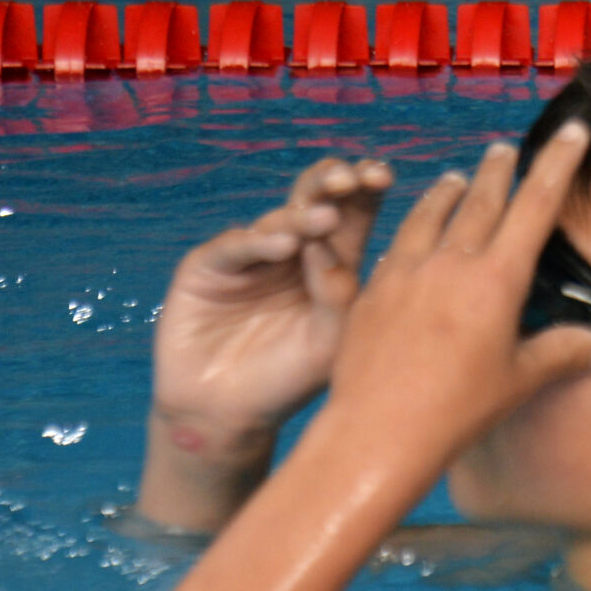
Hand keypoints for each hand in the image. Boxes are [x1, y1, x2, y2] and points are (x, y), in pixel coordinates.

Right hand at [137, 157, 394, 531]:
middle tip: (352, 178)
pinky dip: (259, 241)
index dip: (367, 188)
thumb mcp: (330, 340)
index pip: (354, 212)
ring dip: (304, 214)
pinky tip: (283, 243)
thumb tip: (331, 242)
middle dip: (335, 182)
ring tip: (324, 218)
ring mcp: (249, 255)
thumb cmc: (289, 379)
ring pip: (278, 217)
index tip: (383, 175)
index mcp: (332, 261)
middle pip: (316, 199)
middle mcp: (293, 249)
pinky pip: (234, 245)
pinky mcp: (207, 268)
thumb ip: (339, 293)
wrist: (228, 415)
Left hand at [319, 124, 590, 474]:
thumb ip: (566, 353)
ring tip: (457, 178)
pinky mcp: (371, 291)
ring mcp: (405, 272)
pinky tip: (411, 233)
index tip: (572, 131)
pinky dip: (411, 230)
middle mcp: (450, 263)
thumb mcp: (519, 380)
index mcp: (496, 279)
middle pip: (481, 200)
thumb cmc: (456, 410)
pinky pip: (395, 247)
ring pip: (430, 214)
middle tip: (505, 148)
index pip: (536, 205)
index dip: (557, 163)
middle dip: (499, 171)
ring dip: (449, 192)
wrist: (376, 430)